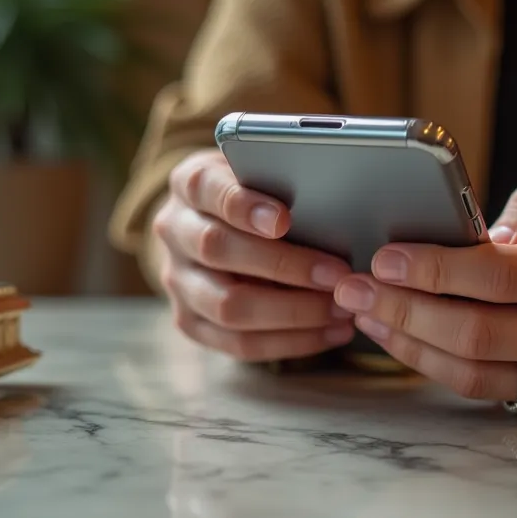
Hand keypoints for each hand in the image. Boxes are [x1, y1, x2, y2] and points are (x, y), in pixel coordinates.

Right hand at [153, 150, 354, 360]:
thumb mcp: (264, 173)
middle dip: (283, 265)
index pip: (206, 189)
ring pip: (227, 306)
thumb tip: (335, 206)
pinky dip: (291, 341)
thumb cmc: (259, 194)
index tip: (284, 220)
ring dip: (292, 312)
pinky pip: (240, 344)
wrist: (221, 226)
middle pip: (217, 250)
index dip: (243, 206)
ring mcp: (177, 281)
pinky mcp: (191, 322)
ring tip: (341, 308)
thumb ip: (285, 183)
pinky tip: (331, 332)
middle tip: (337, 274)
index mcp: (189, 184)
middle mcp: (175, 231)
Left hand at [332, 175, 516, 416]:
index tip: (385, 256)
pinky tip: (403, 339)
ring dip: (408, 345)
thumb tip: (480, 236)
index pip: (502, 277)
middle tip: (352, 286)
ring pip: (473, 373)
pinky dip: (435, 366)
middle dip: (403, 309)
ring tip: (365, 314)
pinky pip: (487, 392)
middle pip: (477, 332)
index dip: (435, 268)